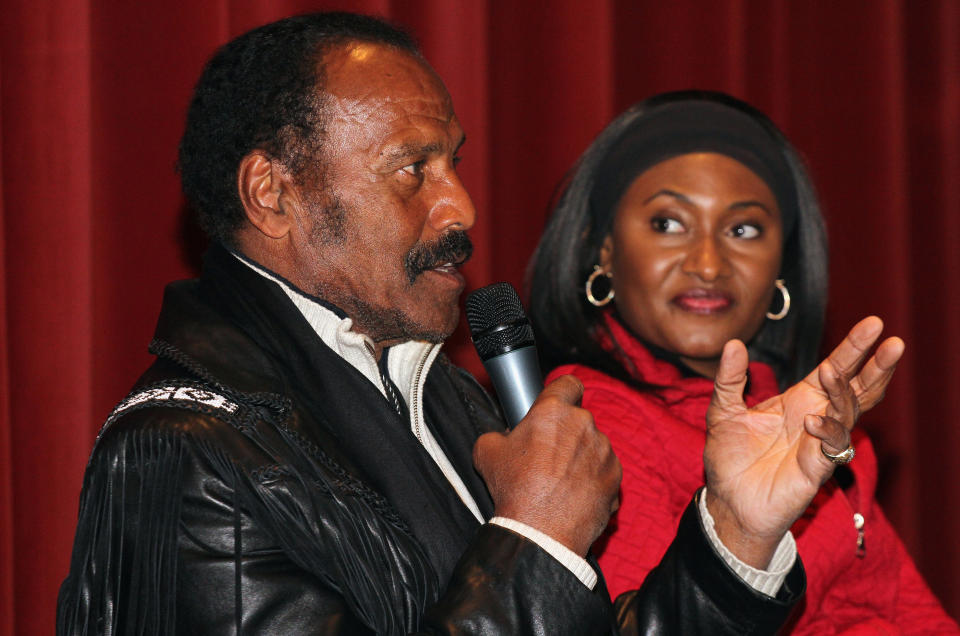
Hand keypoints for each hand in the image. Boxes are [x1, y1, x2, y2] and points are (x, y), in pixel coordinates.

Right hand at [473, 375, 620, 555]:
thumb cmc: (514, 489)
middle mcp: (584, 424)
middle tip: (546, 456)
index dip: (562, 392)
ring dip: (580, 457)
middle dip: (566, 434)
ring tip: (560, 482)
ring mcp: (604, 450)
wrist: (540, 532)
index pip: (569, 383)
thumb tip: (505, 437)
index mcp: (553, 410)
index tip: (556, 405)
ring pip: (592, 445)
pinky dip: (593, 480)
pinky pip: (604, 471)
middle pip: (578, 419)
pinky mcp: (615, 476)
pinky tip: (574, 495)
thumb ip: (498, 434)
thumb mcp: (486, 452)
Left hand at [704, 316, 903, 567]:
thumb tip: (734, 342)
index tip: (874, 324)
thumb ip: (730, 379)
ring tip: (834, 372)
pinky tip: (812, 420)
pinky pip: (834, 444)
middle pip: (857, 388)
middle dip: (876, 365)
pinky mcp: (817, 468)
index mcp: (800, 400)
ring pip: (850, 412)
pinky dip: (827, 429)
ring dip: (844, 391)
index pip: (834, 368)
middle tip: (893, 342)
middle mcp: (816, 417)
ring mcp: (820, 442)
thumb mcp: (722, 411)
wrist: (727, 501)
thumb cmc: (730, 457)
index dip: (853, 348)